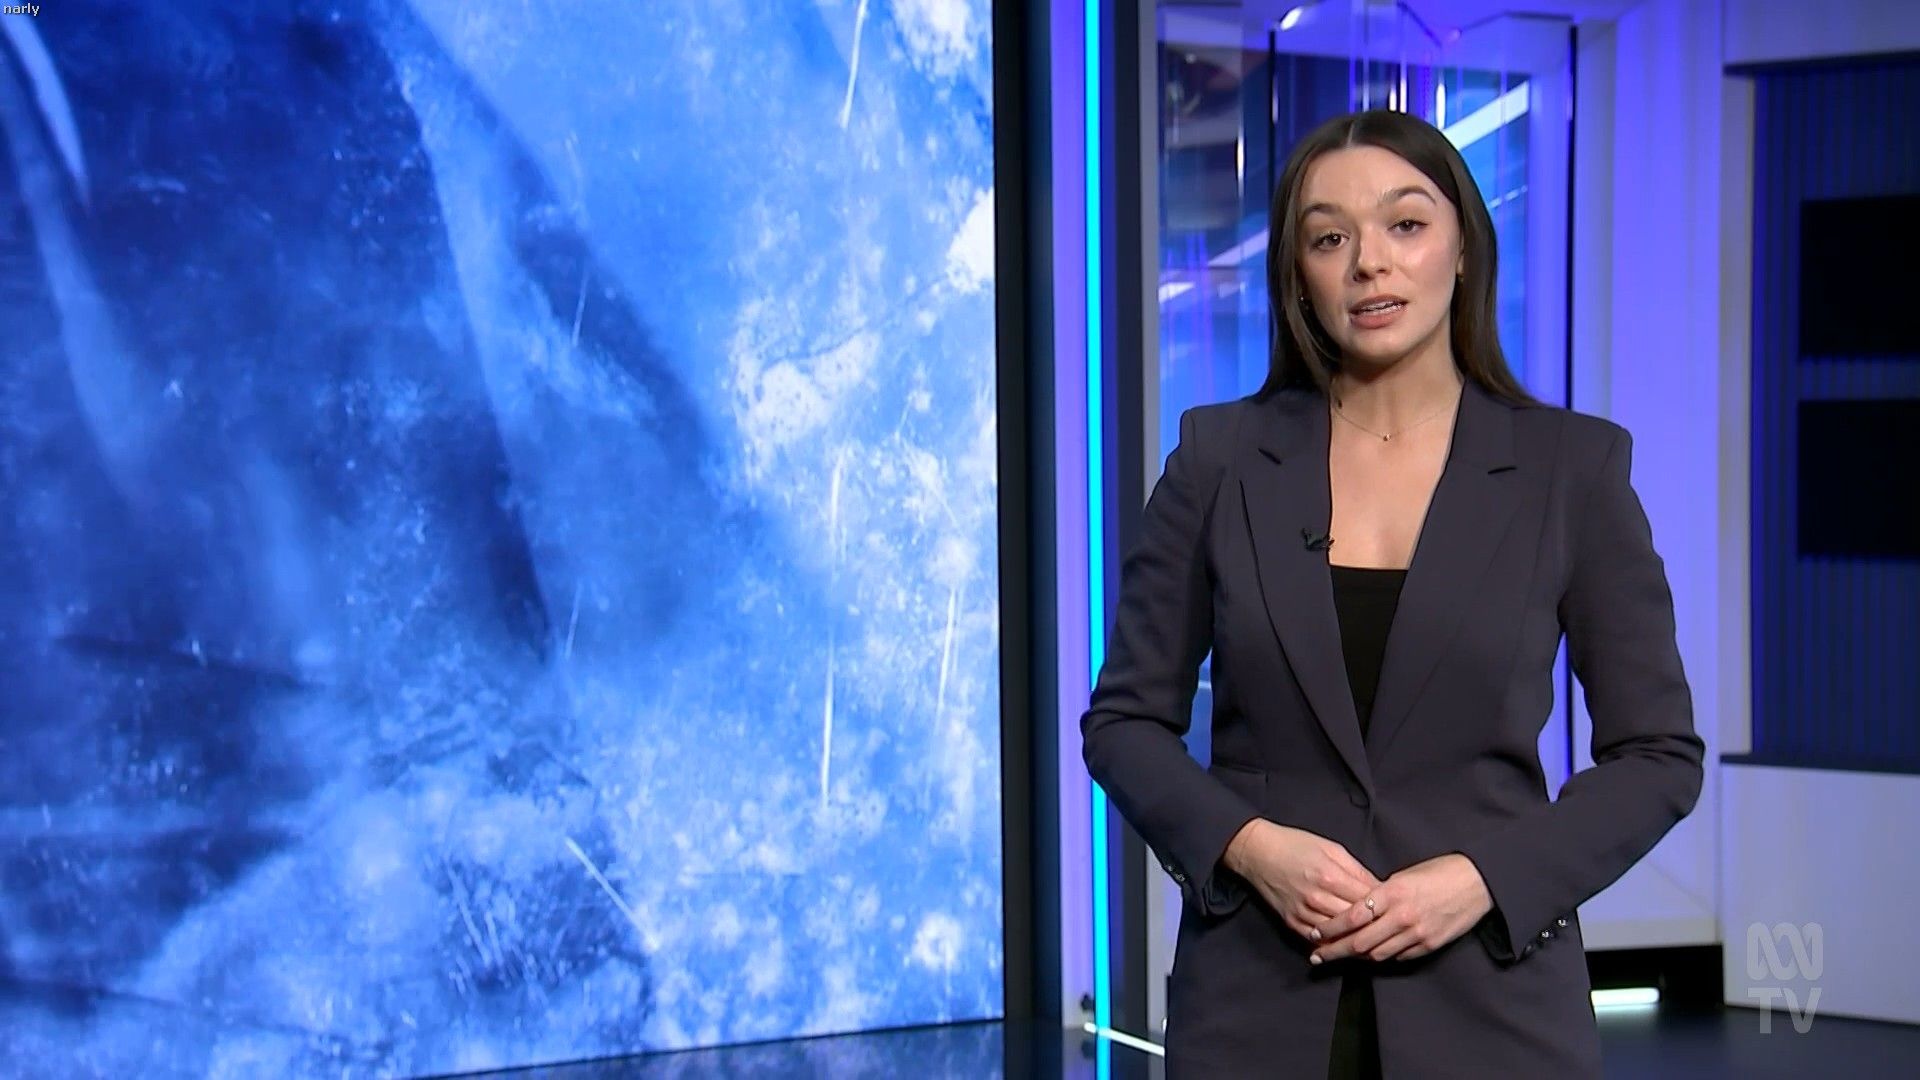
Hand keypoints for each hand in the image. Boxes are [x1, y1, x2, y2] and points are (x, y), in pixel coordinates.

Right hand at [1222, 819, 1382, 943]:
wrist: (1258, 852)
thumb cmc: (1295, 845)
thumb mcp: (1331, 848)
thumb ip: (1356, 870)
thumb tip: (1379, 888)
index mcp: (1331, 876)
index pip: (1368, 900)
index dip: (1385, 906)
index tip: (1396, 910)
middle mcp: (1318, 898)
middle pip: (1356, 921)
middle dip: (1375, 925)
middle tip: (1391, 929)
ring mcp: (1304, 913)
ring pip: (1339, 935)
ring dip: (1357, 938)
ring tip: (1375, 940)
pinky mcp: (1292, 922)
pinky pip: (1318, 940)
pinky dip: (1334, 944)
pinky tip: (1347, 944)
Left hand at [1308, 853, 1491, 964]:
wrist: (1477, 882)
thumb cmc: (1438, 872)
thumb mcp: (1403, 876)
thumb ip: (1380, 894)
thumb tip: (1360, 909)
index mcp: (1392, 893)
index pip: (1352, 917)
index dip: (1330, 928)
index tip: (1315, 933)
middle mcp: (1402, 916)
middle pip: (1359, 942)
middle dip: (1334, 951)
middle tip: (1317, 956)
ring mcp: (1416, 933)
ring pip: (1377, 954)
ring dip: (1356, 957)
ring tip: (1339, 957)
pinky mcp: (1429, 945)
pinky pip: (1398, 957)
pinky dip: (1381, 957)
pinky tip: (1370, 956)